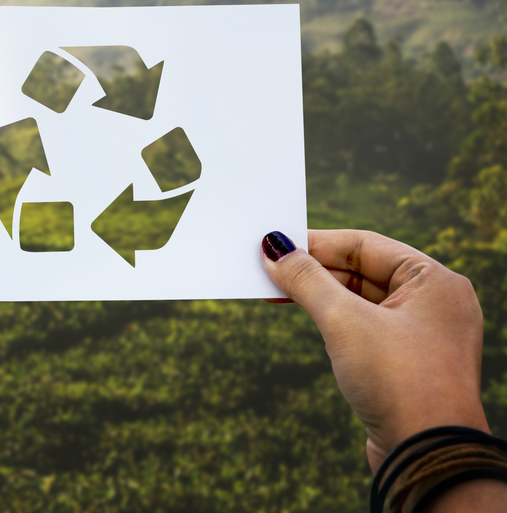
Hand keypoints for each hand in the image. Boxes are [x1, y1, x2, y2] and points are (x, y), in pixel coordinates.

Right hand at [260, 229, 487, 471]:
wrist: (427, 459)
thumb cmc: (398, 381)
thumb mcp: (343, 321)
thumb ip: (306, 279)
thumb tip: (273, 248)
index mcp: (435, 281)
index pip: (364, 245)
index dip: (316, 243)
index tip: (274, 244)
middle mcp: (434, 303)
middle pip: (360, 270)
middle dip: (313, 271)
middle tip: (268, 270)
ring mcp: (422, 334)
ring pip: (359, 300)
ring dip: (318, 296)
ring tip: (275, 293)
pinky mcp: (406, 363)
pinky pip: (363, 326)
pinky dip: (332, 320)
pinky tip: (305, 319)